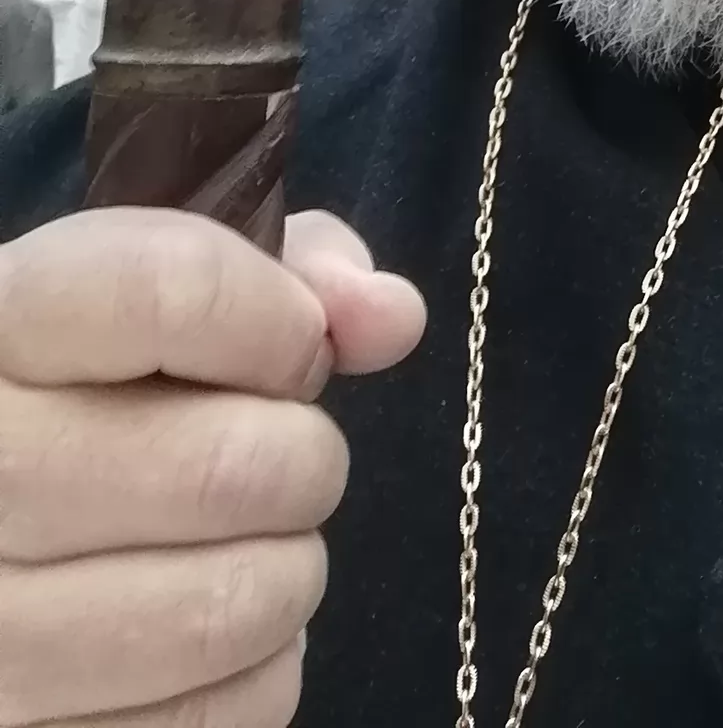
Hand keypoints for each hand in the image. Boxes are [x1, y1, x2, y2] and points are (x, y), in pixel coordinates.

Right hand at [0, 208, 425, 727]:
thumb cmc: (94, 385)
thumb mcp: (164, 290)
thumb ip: (290, 274)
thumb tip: (393, 317)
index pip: (171, 292)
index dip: (277, 320)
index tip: (291, 349)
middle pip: (227, 468)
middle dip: (303, 456)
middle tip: (281, 456)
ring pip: (232, 607)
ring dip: (287, 568)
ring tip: (250, 537)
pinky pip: (216, 718)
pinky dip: (254, 670)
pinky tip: (205, 618)